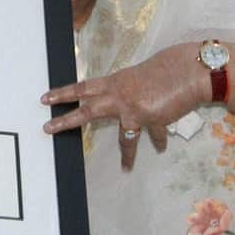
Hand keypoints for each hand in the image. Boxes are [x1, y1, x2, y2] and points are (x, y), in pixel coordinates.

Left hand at [40, 44, 208, 169]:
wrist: (188, 70)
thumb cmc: (166, 67)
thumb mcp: (139, 75)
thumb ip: (128, 89)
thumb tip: (124, 103)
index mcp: (115, 82)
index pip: (83, 87)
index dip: (63, 93)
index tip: (46, 98)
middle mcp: (120, 96)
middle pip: (87, 110)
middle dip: (66, 119)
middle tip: (48, 128)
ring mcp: (134, 110)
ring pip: (124, 137)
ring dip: (127, 154)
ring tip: (126, 167)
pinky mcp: (152, 120)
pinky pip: (154, 136)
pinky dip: (159, 141)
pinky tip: (160, 148)